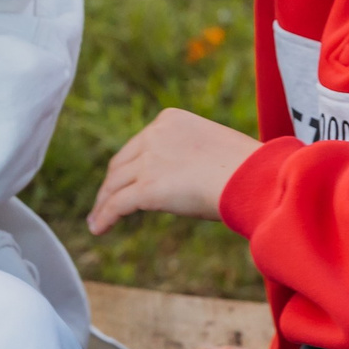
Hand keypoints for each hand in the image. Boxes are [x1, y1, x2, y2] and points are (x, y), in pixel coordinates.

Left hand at [87, 106, 261, 232]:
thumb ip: (190, 157)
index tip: (126, 179)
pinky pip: (117, 204)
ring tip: (96, 219)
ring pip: (114, 184)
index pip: (139, 144)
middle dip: (111, 183)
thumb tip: (187, 179)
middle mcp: (153, 136)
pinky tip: (98, 228)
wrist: (251, 176)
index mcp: (169, 120)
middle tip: (105, 200)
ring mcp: (148, 162)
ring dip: (103, 202)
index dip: (129, 165)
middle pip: (121, 163)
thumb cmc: (246, 167)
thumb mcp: (212, 148)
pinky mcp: (146, 189)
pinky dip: (104, 217)